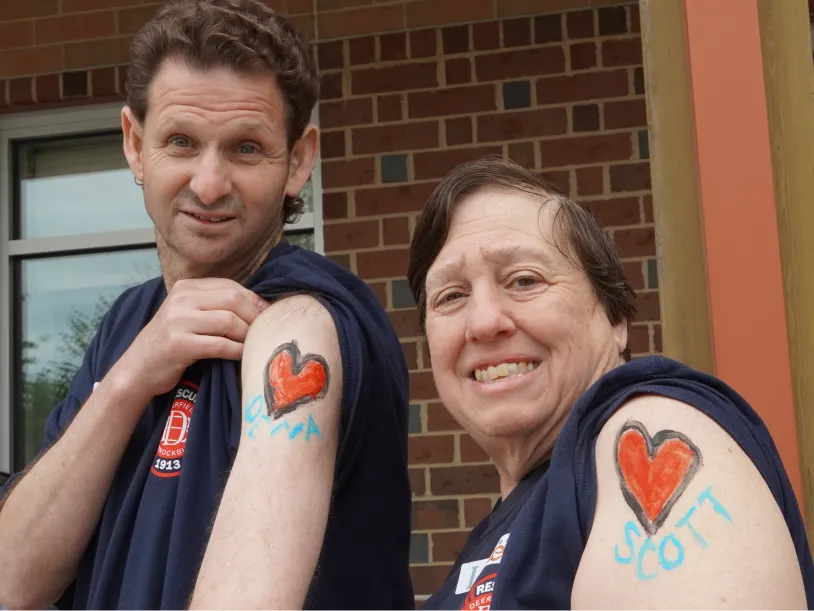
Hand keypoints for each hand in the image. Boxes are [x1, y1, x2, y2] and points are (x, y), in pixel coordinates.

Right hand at [112, 278, 268, 399]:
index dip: (254, 300)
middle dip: (255, 316)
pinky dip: (237, 351)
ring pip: (229, 321)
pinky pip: (219, 344)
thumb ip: (215, 306)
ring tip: (256, 344)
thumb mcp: (189, 315)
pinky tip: (245, 356)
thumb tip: (259, 306)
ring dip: (248, 335)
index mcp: (186, 287)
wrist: (137, 369)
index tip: (268, 314)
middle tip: (267, 331)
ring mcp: (178, 320)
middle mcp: (181, 299)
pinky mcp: (178, 344)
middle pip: (233, 300)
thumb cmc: (171, 344)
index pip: (230, 286)